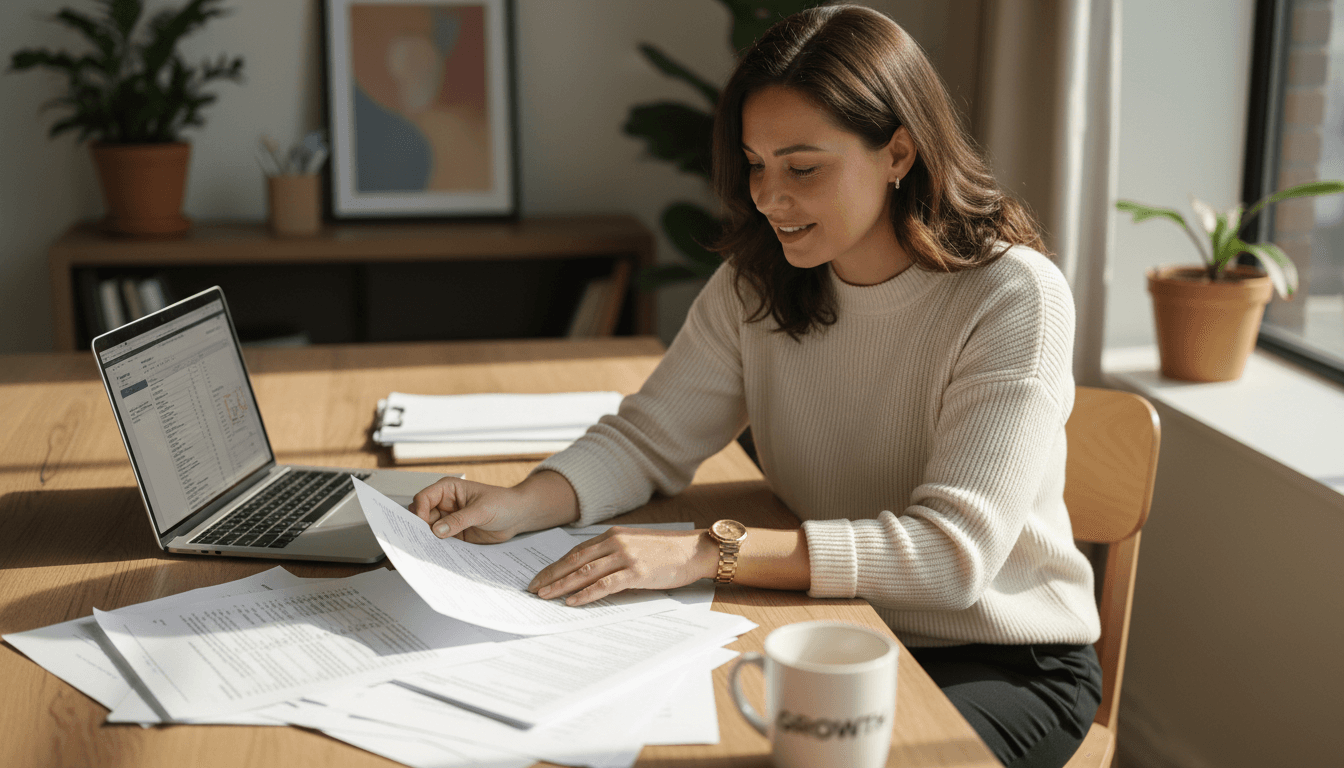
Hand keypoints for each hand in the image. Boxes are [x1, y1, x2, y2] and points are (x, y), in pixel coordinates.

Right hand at [409, 471, 578, 543]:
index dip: (419, 512)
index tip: (423, 527)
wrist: (518, 516)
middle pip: (421, 517)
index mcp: (448, 489)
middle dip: (420, 529)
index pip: (424, 499)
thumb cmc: (503, 503)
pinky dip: (439, 548)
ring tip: (429, 552)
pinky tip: (440, 555)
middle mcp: (445, 504)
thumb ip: (459, 520)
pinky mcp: (454, 534)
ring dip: (429, 541)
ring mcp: (448, 520)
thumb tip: (437, 530)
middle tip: (420, 543)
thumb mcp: (481, 510)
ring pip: (429, 531)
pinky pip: (441, 542)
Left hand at [528, 527, 718, 605]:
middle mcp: (616, 543)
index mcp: (613, 535)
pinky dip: (586, 593)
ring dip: (562, 585)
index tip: (540, 577)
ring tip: (545, 596)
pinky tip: (572, 601)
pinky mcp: (637, 572)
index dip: (556, 565)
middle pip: (575, 560)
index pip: (576, 551)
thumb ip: (613, 553)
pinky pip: (605, 585)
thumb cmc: (667, 550)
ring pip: (585, 571)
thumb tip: (589, 571)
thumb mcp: (635, 545)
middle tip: (533, 588)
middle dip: (551, 575)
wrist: (695, 550)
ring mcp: (626, 557)